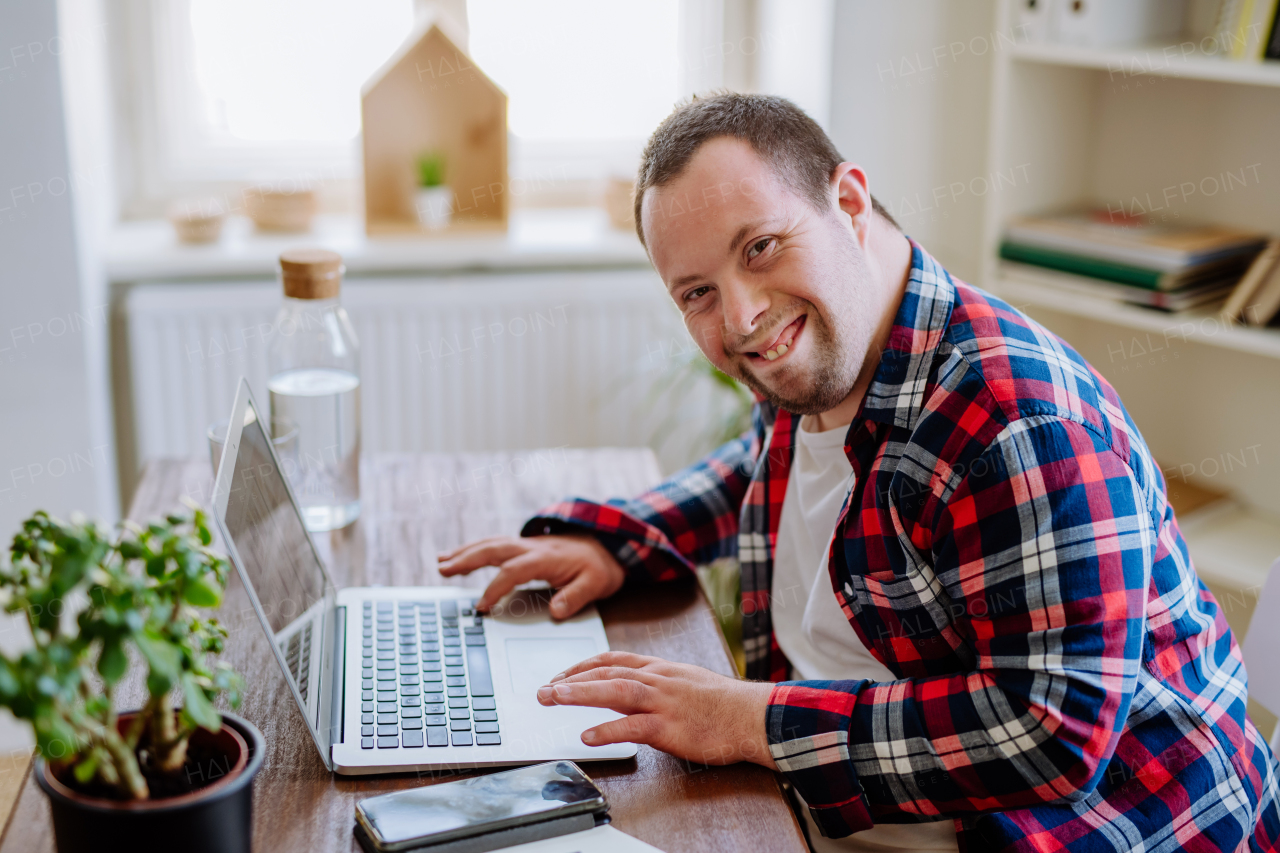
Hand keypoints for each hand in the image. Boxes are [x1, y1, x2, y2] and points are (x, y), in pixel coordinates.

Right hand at [437, 535, 625, 618]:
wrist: (608, 544)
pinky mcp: (524, 547)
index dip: (495, 588)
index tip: (481, 607)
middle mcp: (531, 547)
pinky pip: (494, 545)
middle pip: (493, 549)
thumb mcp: (596, 584)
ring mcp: (526, 545)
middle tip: (443, 569)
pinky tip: (458, 556)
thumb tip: (555, 611)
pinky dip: (474, 550)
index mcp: (545, 558)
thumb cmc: (599, 567)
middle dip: (467, 559)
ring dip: (465, 552)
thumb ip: (575, 597)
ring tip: (441, 563)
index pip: (513, 571)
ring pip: (490, 544)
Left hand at [536, 651, 776, 769]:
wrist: (753, 715)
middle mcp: (657, 680)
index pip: (612, 659)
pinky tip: (587, 736)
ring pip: (615, 690)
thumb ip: (652, 684)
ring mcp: (664, 702)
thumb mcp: (683, 682)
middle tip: (542, 690)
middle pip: (607, 671)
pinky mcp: (671, 727)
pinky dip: (608, 730)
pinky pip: (633, 727)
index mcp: (659, 669)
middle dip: (570, 678)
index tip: (559, 675)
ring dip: (580, 693)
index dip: (581, 665)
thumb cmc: (721, 704)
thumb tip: (622, 690)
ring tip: (553, 698)